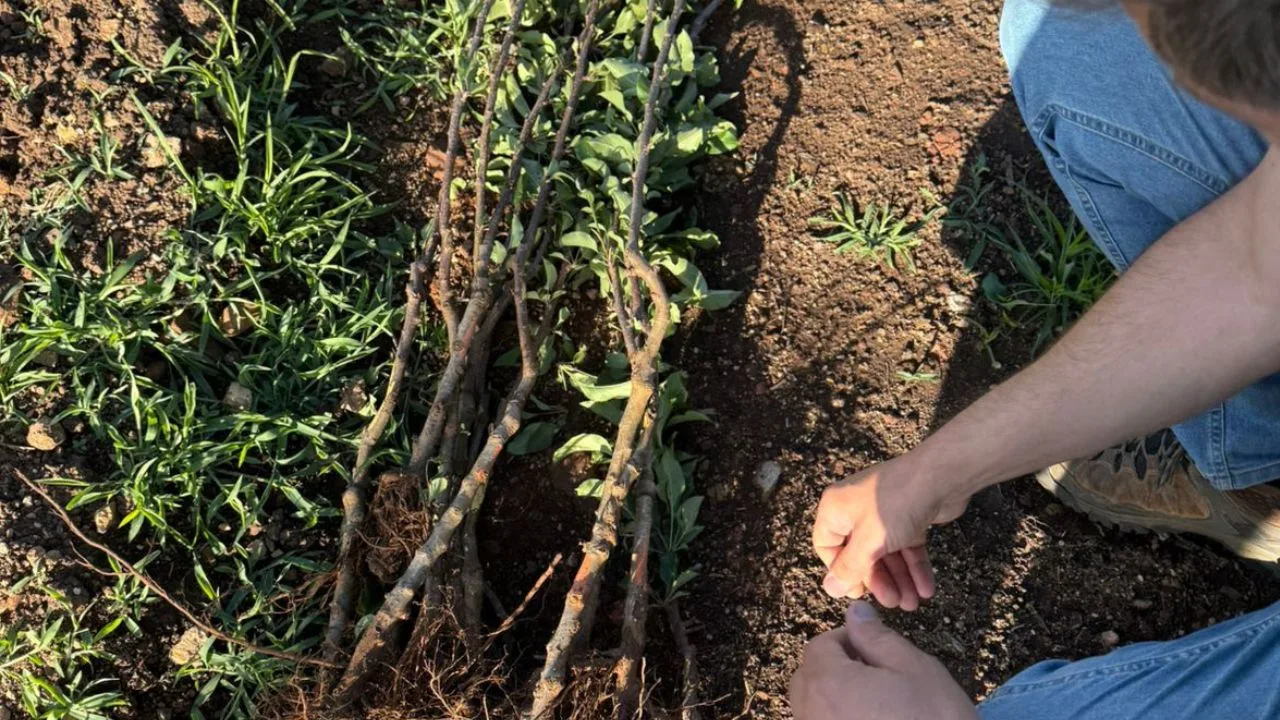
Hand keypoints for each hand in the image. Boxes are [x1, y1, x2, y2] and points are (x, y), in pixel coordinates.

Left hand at [790, 601, 976, 719]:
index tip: (872, 646)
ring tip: (875, 699)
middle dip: (834, 667)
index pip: (819, 647)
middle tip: (874, 672)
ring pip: (812, 706)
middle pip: (808, 678)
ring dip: (833, 695)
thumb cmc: (934, 718)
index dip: (845, 639)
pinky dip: (837, 717)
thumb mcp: (913, 668)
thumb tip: (855, 612)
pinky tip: (871, 719)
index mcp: (828, 683)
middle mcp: (812, 713)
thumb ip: (877, 637)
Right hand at [812, 455, 968, 607]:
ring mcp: (883, 513)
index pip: (826, 546)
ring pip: (886, 553)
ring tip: (913, 602)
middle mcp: (856, 509)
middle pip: (860, 554)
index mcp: (836, 509)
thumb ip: (850, 567)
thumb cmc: (895, 504)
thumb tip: (830, 588)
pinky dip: (914, 567)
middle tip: (893, 602)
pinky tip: (926, 588)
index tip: (858, 592)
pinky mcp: (909, 517)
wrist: (940, 477)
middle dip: (879, 580)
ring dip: (899, 579)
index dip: (840, 571)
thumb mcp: (868, 541)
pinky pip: (906, 547)